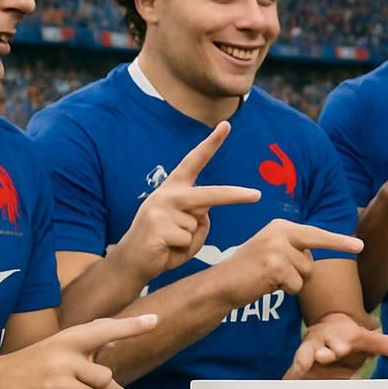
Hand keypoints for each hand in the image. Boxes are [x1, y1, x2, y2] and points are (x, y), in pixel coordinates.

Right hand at [0, 313, 154, 388]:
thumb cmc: (34, 363)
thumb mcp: (60, 347)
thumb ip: (89, 345)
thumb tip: (117, 340)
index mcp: (71, 336)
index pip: (106, 329)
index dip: (132, 326)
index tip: (156, 321)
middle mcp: (69, 352)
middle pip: (105, 374)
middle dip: (99, 385)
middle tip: (81, 385)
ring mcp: (63, 373)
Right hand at [108, 122, 260, 282]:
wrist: (131, 263)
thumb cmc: (163, 245)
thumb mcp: (186, 229)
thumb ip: (199, 218)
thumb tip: (205, 213)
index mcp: (174, 189)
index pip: (194, 161)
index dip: (211, 143)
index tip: (226, 124)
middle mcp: (166, 194)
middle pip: (209, 195)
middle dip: (234, 196)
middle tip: (257, 195)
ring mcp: (159, 209)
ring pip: (198, 226)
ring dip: (190, 241)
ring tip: (170, 244)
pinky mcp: (157, 227)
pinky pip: (188, 240)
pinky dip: (182, 251)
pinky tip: (164, 250)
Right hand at [220, 220, 363, 303]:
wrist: (221, 284)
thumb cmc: (248, 271)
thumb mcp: (271, 250)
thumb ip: (292, 247)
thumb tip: (315, 254)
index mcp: (280, 226)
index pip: (315, 234)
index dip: (338, 242)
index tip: (359, 245)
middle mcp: (280, 232)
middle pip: (311, 260)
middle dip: (304, 273)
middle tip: (287, 276)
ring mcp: (277, 249)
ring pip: (305, 274)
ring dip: (291, 283)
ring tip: (268, 279)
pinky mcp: (275, 267)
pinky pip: (296, 286)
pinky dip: (284, 291)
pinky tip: (266, 285)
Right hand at [284, 313, 387, 379]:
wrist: (325, 329)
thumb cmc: (348, 339)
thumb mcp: (368, 340)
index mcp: (337, 339)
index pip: (338, 341)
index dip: (339, 345)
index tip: (342, 348)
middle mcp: (318, 346)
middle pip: (316, 349)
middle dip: (318, 353)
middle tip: (322, 356)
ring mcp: (305, 358)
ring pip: (300, 362)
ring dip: (299, 367)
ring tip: (296, 373)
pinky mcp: (297, 370)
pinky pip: (290, 377)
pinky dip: (287, 383)